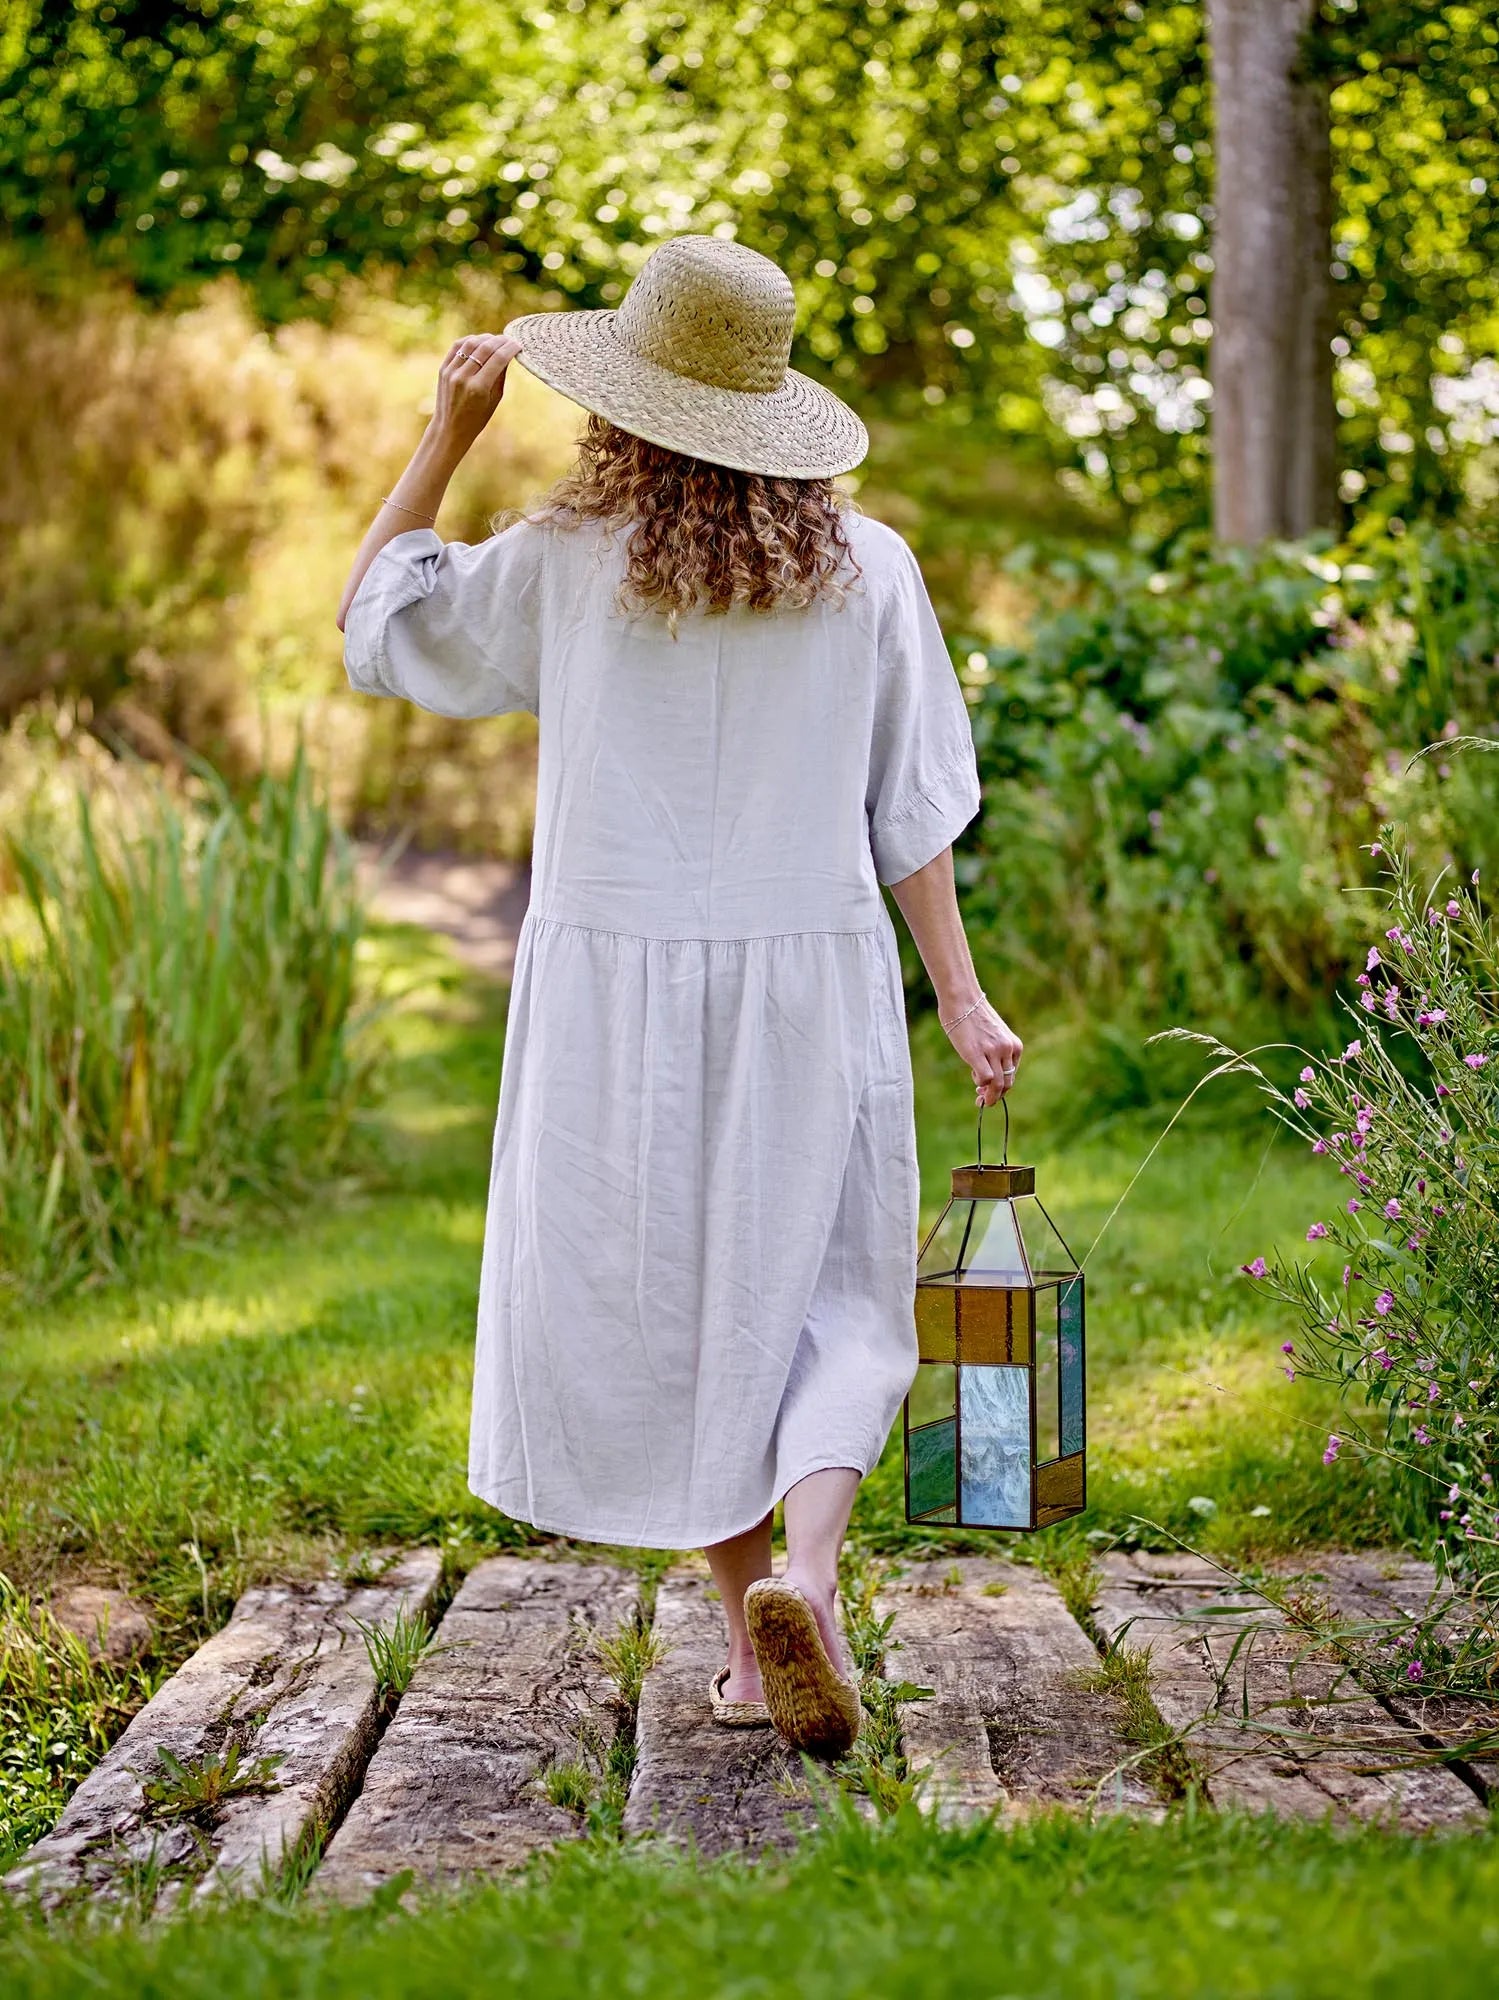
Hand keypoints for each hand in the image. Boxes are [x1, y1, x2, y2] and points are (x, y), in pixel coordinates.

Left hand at [429, 332, 521, 453]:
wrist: (450, 429)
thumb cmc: (477, 418)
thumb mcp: (495, 400)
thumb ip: (500, 375)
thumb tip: (508, 353)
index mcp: (478, 389)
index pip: (498, 359)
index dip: (510, 348)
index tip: (518, 345)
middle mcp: (463, 378)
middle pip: (485, 348)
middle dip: (500, 341)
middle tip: (509, 340)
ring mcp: (451, 372)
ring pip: (471, 343)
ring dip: (485, 338)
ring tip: (495, 340)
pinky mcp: (443, 368)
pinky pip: (458, 346)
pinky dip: (470, 340)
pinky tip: (479, 342)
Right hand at [943, 998, 1022, 1106]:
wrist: (962, 999)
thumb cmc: (972, 1015)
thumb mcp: (993, 1035)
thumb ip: (994, 1052)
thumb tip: (987, 1075)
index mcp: (1014, 1045)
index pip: (1012, 1075)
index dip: (1001, 1088)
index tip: (989, 1093)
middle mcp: (1008, 1049)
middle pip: (1007, 1083)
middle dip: (996, 1096)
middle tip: (983, 1101)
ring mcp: (994, 1051)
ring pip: (998, 1085)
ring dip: (988, 1097)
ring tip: (979, 1100)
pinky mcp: (978, 1053)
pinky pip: (984, 1078)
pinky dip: (979, 1083)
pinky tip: (973, 1074)